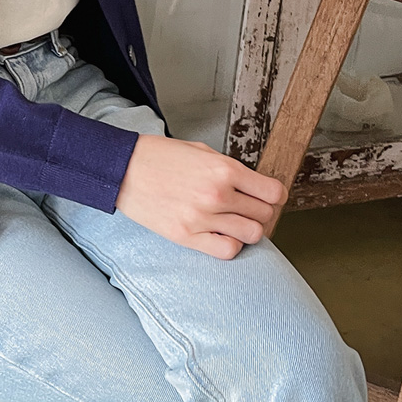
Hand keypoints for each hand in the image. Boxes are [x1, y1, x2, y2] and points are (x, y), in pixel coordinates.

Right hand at [115, 134, 286, 259]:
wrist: (124, 169)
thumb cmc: (160, 157)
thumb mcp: (201, 151)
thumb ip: (229, 169)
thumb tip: (253, 185)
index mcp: (223, 169)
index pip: (272, 192)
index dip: (276, 195)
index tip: (272, 197)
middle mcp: (217, 194)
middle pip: (264, 215)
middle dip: (262, 212)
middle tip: (251, 209)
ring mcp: (203, 218)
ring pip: (251, 235)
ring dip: (249, 229)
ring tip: (237, 222)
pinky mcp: (188, 237)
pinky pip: (227, 250)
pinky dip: (231, 245)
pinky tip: (222, 233)